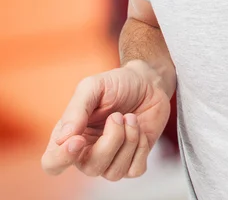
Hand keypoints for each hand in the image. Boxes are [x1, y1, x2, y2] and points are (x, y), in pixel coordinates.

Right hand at [41, 61, 170, 179]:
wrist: (148, 82)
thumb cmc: (117, 84)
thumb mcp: (93, 86)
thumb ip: (76, 109)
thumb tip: (63, 138)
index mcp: (71, 136)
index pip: (53, 164)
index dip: (62, 158)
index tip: (78, 140)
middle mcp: (88, 153)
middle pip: (91, 168)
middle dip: (111, 140)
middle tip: (117, 115)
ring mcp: (111, 159)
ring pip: (114, 172)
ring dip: (129, 139)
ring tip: (130, 117)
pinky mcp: (134, 161)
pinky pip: (135, 170)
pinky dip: (142, 147)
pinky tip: (139, 128)